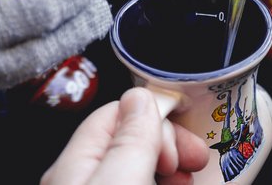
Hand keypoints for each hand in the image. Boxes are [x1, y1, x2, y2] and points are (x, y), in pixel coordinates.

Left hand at [41, 87, 209, 184]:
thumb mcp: (121, 181)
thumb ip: (131, 139)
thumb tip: (139, 96)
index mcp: (75, 165)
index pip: (116, 114)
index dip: (157, 116)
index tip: (187, 131)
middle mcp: (82, 180)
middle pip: (130, 141)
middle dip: (170, 143)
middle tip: (196, 159)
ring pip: (137, 167)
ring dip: (171, 166)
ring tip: (191, 178)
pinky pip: (138, 182)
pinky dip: (163, 182)